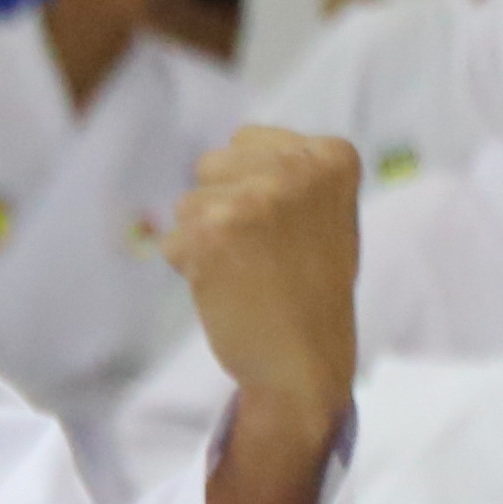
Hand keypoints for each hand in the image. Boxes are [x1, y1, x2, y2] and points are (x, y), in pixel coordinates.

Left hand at [165, 128, 361, 437]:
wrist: (304, 363)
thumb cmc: (311, 290)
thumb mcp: (324, 212)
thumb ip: (287, 172)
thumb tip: (229, 146)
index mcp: (331, 156)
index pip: (247, 140)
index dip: (250, 185)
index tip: (283, 227)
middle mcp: (295, 169)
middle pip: (211, 165)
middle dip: (222, 206)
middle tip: (261, 253)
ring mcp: (253, 199)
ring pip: (188, 203)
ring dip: (203, 239)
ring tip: (246, 271)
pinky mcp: (212, 233)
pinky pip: (171, 240)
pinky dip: (188, 268)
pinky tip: (226, 289)